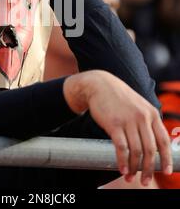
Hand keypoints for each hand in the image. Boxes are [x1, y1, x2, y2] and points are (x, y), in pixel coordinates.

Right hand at [63, 70, 172, 185]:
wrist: (99, 84)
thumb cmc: (118, 97)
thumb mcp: (138, 105)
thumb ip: (147, 121)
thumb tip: (154, 143)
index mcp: (151, 113)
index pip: (163, 140)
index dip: (166, 158)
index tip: (166, 172)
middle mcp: (142, 117)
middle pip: (150, 149)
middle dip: (148, 169)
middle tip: (144, 181)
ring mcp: (128, 120)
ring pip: (136, 151)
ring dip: (134, 168)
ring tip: (130, 177)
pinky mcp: (114, 123)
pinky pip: (121, 147)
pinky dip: (122, 161)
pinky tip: (122, 169)